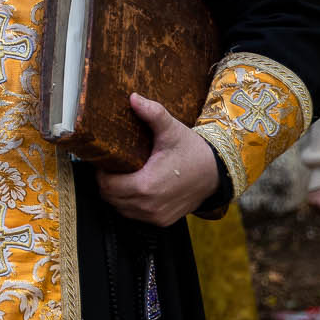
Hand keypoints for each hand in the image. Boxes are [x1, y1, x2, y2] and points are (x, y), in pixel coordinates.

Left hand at [97, 93, 222, 225]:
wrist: (218, 173)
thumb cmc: (193, 150)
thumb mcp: (172, 130)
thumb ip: (152, 113)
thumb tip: (133, 97)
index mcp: (146, 185)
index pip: (106, 184)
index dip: (102, 172)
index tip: (106, 160)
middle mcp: (149, 205)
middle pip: (110, 197)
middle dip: (107, 182)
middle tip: (113, 166)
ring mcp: (156, 216)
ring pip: (120, 208)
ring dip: (117, 194)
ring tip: (122, 175)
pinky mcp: (162, 221)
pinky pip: (135, 215)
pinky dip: (131, 203)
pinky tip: (135, 188)